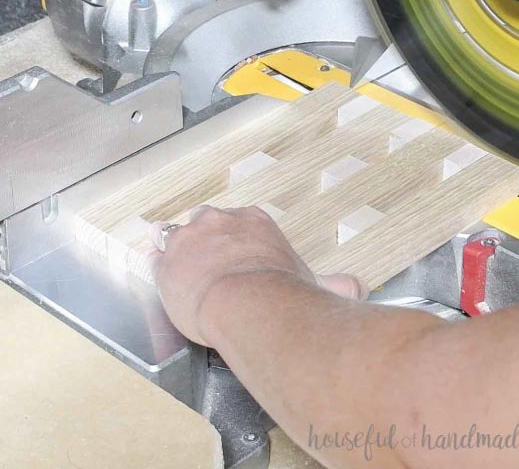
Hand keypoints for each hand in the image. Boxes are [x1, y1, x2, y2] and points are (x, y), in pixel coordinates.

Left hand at [150, 206, 365, 345]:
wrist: (246, 301)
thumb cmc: (281, 291)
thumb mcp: (315, 283)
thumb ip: (337, 283)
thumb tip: (360, 290)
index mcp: (254, 221)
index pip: (239, 220)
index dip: (236, 239)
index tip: (239, 257)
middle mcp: (221, 221)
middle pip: (206, 220)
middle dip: (206, 239)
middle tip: (210, 265)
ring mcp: (190, 238)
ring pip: (176, 234)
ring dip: (179, 250)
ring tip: (182, 271)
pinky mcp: (165, 262)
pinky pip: (155, 259)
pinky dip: (159, 269)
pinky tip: (164, 280)